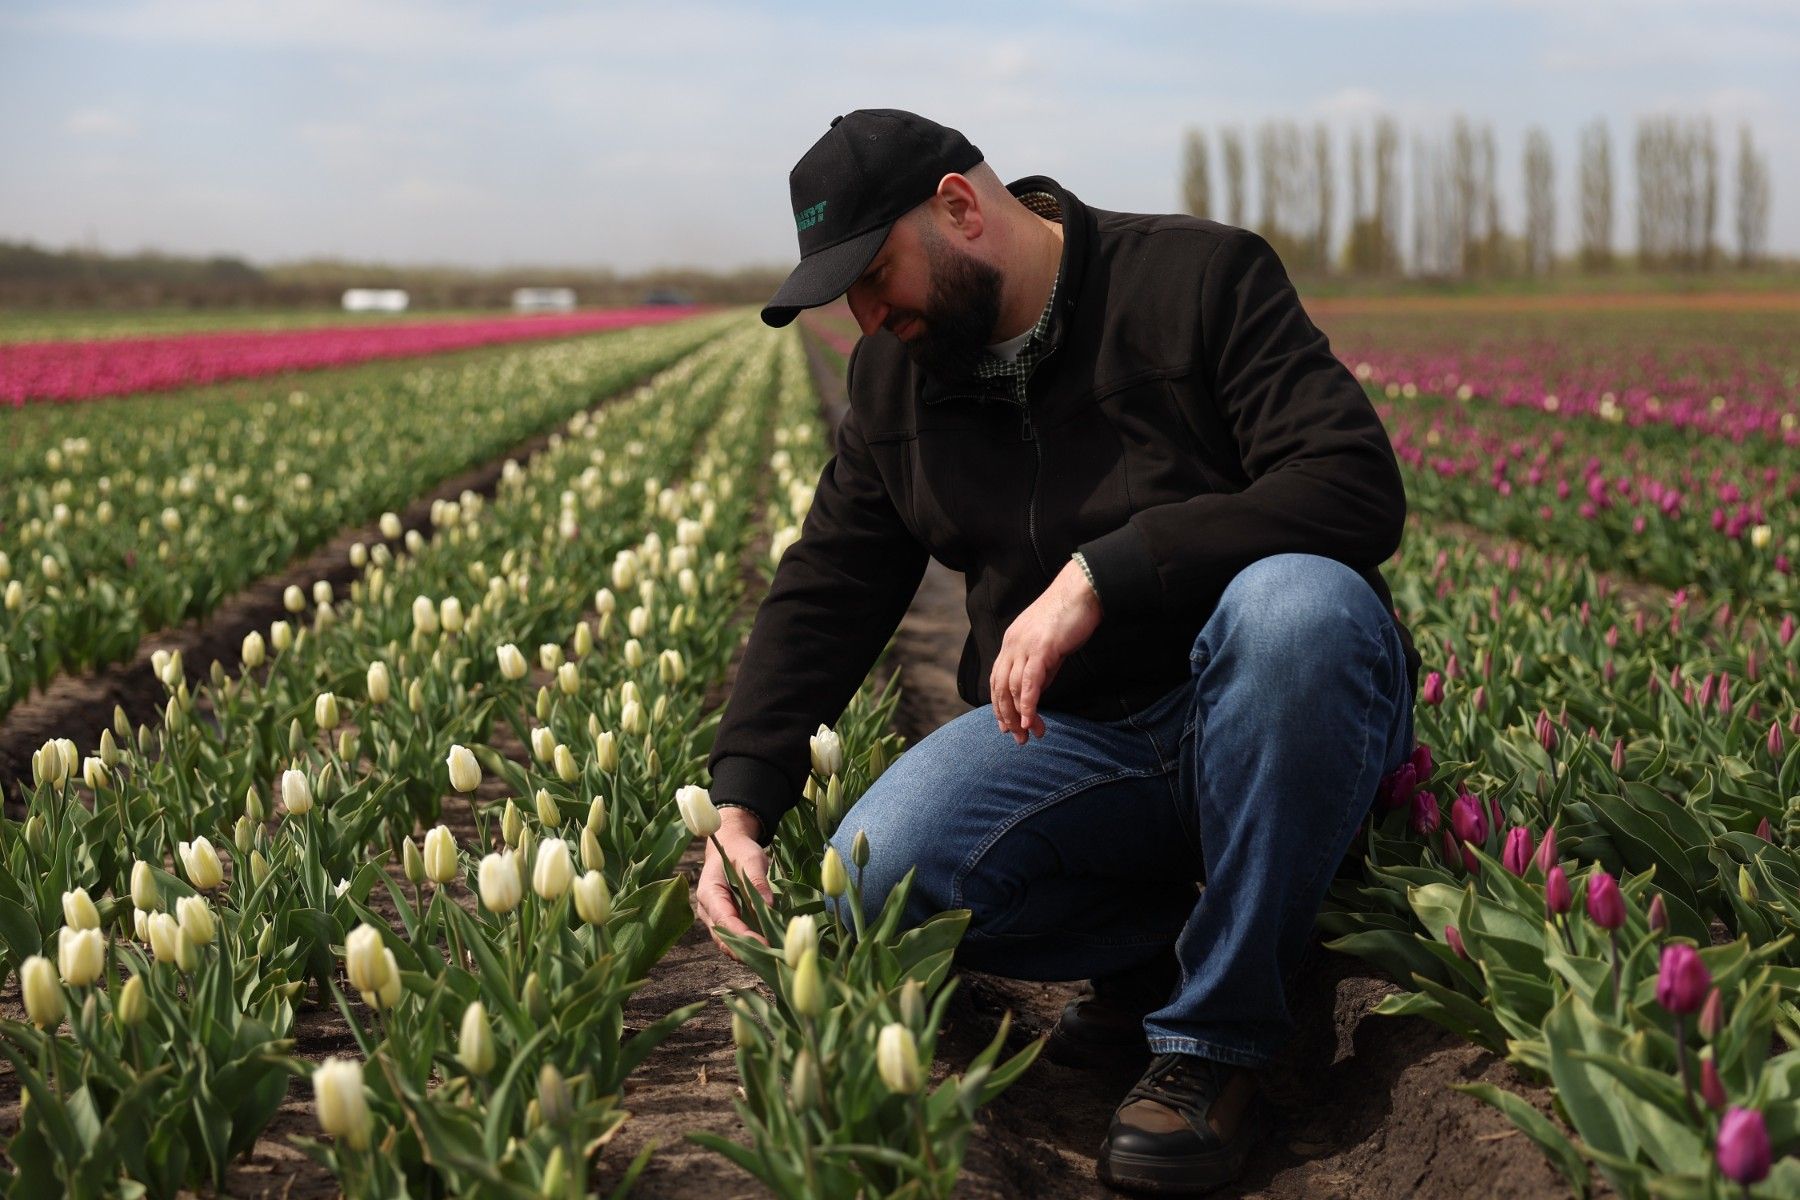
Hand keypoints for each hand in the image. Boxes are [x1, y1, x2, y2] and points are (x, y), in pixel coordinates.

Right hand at [696, 807, 774, 960]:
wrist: (730, 845)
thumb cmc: (739, 850)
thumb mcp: (751, 858)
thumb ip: (757, 880)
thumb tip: (769, 905)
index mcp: (709, 893)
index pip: (724, 921)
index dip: (743, 936)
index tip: (765, 945)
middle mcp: (708, 910)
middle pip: (723, 938)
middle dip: (746, 951)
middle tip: (771, 958)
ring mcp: (715, 918)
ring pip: (728, 942)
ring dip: (748, 951)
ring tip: (772, 958)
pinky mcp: (726, 921)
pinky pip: (735, 937)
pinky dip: (750, 945)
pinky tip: (769, 949)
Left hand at [991, 558, 1102, 744]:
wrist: (1082, 590)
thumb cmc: (1069, 616)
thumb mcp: (1049, 647)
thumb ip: (1040, 669)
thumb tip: (1036, 693)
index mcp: (1011, 643)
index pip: (997, 680)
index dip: (1000, 705)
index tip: (1007, 726)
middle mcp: (1012, 645)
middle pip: (1000, 688)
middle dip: (1007, 717)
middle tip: (1017, 738)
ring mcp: (1024, 646)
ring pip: (1013, 689)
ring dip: (1020, 716)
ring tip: (1029, 734)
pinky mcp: (1041, 648)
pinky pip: (1029, 683)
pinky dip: (1028, 705)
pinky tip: (1031, 721)